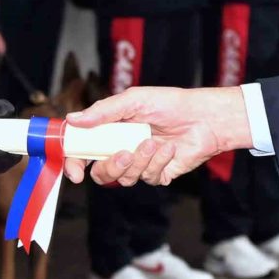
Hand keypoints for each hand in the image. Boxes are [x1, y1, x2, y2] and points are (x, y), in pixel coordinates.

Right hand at [62, 86, 251, 186]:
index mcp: (111, 130)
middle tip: (122, 154)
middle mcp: (122, 148)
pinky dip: (158, 161)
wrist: (205, 117)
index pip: (84, 151)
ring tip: (152, 142)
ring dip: (138, 161)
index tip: (74, 171)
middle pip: (100, 172)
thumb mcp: (133, 100)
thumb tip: (73, 119)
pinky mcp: (158, 173)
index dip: (74, 162)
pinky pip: (148, 177)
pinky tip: (168, 147)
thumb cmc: (170, 104)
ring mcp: (140, 163)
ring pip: (124, 178)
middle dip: (110, 167)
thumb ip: (103, 112)